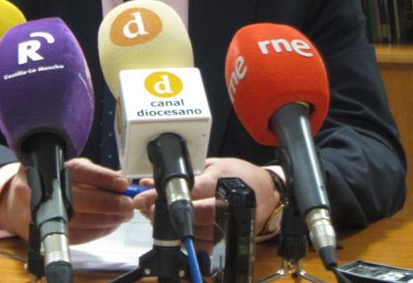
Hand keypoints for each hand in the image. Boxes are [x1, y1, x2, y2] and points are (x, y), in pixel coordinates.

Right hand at [0, 157, 135, 243]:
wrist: (13, 202)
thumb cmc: (45, 180)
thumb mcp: (65, 166)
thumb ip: (91, 171)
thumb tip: (119, 178)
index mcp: (46, 167)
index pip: (79, 171)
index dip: (103, 178)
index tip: (122, 183)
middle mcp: (39, 190)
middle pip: (80, 200)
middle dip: (109, 203)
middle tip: (127, 204)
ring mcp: (37, 214)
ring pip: (79, 221)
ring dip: (107, 220)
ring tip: (123, 216)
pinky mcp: (40, 234)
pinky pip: (74, 236)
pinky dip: (96, 232)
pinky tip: (109, 226)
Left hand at [132, 157, 280, 240]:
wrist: (270, 192)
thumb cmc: (241, 175)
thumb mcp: (213, 165)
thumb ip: (186, 174)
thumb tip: (153, 179)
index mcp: (219, 182)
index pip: (185, 191)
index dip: (160, 196)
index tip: (143, 199)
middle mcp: (225, 206)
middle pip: (188, 216)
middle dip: (163, 214)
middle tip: (147, 210)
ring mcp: (230, 225)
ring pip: (194, 235)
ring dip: (173, 229)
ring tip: (160, 219)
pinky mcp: (232, 240)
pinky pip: (205, 247)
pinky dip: (189, 241)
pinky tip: (180, 232)